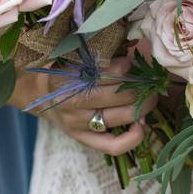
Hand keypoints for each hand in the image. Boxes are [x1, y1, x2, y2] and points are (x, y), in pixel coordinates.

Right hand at [10, 50, 156, 155]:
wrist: (42, 95)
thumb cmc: (68, 70)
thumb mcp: (78, 57)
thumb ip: (103, 54)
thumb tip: (136, 47)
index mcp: (69, 76)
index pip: (109, 72)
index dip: (127, 66)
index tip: (131, 63)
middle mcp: (72, 102)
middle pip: (119, 95)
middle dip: (142, 86)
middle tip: (150, 81)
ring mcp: (78, 123)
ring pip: (121, 116)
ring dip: (143, 106)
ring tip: (150, 98)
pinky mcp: (84, 138)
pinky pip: (113, 146)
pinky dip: (133, 137)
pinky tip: (141, 124)